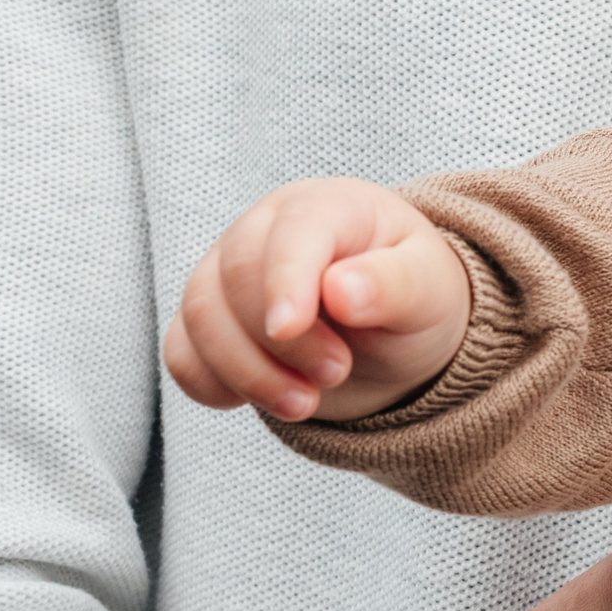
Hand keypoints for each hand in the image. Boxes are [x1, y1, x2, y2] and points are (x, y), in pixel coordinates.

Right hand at [163, 177, 471, 422]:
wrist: (391, 333)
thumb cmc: (413, 298)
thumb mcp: (429, 291)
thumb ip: (395, 284)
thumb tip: (341, 289)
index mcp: (327, 207)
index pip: (293, 231)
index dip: (285, 280)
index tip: (289, 328)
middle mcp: (264, 229)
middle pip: (236, 276)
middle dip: (282, 341)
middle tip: (337, 373)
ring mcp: (225, 273)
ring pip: (201, 318)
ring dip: (249, 373)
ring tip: (307, 403)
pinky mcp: (206, 321)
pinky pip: (182, 355)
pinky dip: (216, 386)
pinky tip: (269, 397)